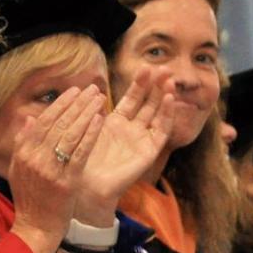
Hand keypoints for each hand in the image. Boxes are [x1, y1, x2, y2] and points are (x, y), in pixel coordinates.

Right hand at [6, 86, 104, 252]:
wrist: (36, 228)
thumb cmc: (30, 199)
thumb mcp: (18, 170)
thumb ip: (23, 144)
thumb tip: (29, 120)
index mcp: (23, 154)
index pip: (42, 121)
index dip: (60, 104)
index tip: (74, 91)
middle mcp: (34, 159)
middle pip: (58, 124)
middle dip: (76, 103)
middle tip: (91, 89)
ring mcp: (50, 170)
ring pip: (70, 134)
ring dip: (86, 113)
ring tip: (99, 99)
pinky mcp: (66, 181)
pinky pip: (80, 152)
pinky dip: (90, 134)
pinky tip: (100, 120)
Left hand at [74, 67, 175, 221]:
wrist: (86, 185)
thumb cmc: (82, 159)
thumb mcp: (86, 129)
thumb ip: (92, 110)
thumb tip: (91, 88)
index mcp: (117, 122)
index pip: (132, 98)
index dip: (139, 83)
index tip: (145, 66)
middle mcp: (132, 129)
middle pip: (148, 102)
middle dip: (156, 85)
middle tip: (165, 67)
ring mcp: (142, 140)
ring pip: (157, 113)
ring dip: (164, 96)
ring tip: (169, 79)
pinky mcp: (149, 151)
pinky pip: (161, 131)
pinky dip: (167, 115)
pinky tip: (170, 99)